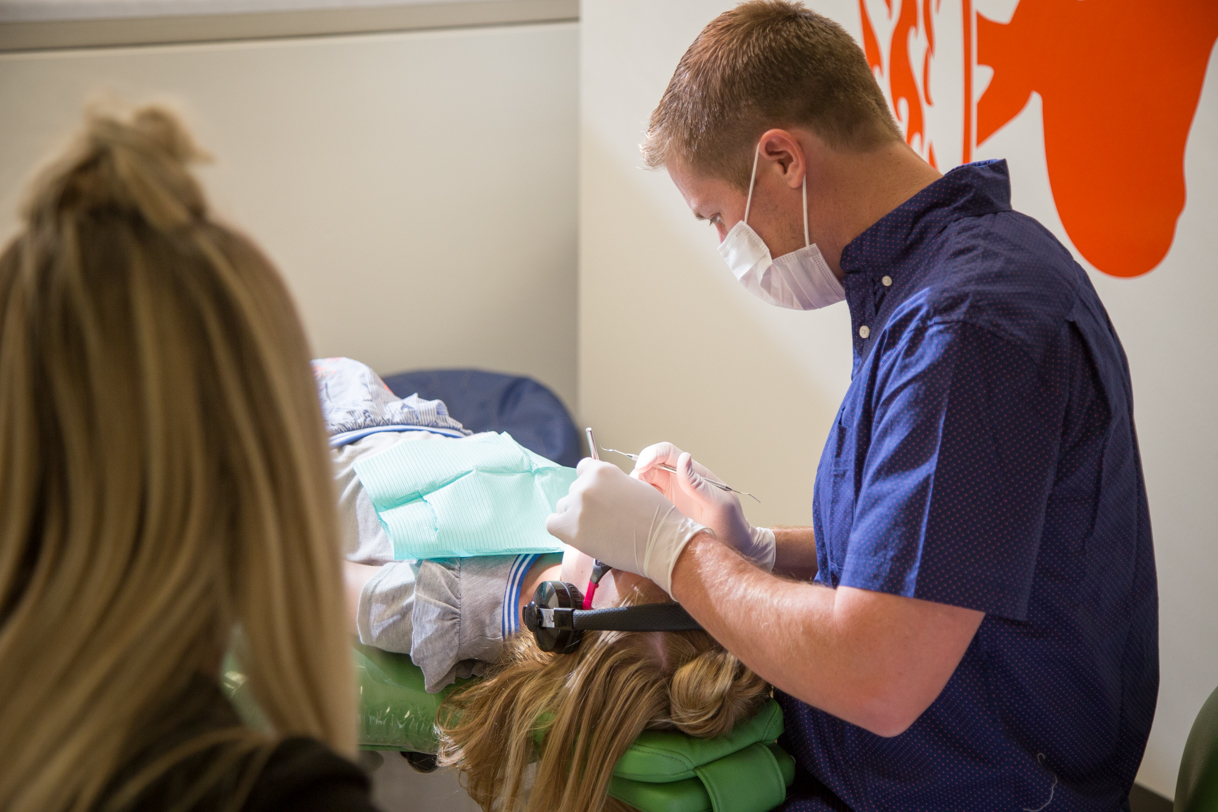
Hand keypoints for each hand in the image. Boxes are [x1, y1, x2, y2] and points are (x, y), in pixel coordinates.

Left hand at [545, 459, 710, 594]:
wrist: (661, 543)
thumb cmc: (655, 518)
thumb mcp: (634, 486)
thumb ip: (611, 484)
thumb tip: (599, 490)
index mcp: (602, 470)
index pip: (582, 470)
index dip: (591, 484)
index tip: (599, 497)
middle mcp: (585, 485)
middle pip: (573, 491)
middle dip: (585, 503)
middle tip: (603, 519)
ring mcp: (577, 506)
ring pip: (564, 508)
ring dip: (575, 517)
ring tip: (596, 530)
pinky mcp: (570, 529)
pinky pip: (552, 524)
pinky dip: (561, 529)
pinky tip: (577, 535)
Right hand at [632, 442, 775, 570]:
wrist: (734, 547)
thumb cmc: (732, 525)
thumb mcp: (719, 504)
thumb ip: (699, 483)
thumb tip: (683, 458)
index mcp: (692, 473)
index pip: (667, 453)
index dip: (650, 454)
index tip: (640, 467)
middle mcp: (678, 481)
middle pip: (650, 465)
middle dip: (638, 472)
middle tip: (633, 491)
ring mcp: (669, 496)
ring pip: (643, 483)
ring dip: (634, 488)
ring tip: (632, 503)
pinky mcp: (662, 511)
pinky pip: (644, 501)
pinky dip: (635, 502)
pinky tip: (634, 513)